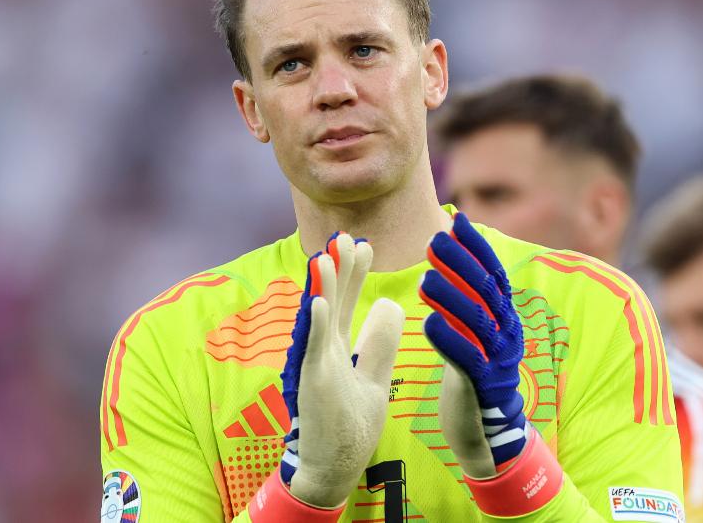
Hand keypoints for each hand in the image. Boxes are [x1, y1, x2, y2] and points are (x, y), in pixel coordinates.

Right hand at [280, 232, 403, 506]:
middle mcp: (322, 351)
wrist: (333, 467)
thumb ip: (379, 343)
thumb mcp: (373, 376)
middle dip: (337, 268)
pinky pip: (312, 351)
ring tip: (325, 255)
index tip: (364, 243)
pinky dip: (314, 325)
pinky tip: (317, 300)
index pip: (344, 301)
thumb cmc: (349, 424)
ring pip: (317, 319)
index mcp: (336, 347)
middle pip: (330, 301)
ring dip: (320, 287)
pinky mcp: (313, 385)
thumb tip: (390, 306)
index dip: (353, 273)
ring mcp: (315, 366)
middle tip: (344, 235)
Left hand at [419, 212, 527, 478]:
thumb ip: (465, 294)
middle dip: (461, 263)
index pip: (494, 273)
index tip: (456, 220)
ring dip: (452, 298)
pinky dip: (450, 339)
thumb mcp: (472, 328)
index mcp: (505, 316)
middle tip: (433, 242)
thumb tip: (447, 247)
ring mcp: (498, 359)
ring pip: (478, 322)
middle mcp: (507, 332)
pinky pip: (469, 359)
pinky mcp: (484, 386)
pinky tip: (429, 323)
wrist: (485, 428)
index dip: (476, 246)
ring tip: (426, 278)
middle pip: (486, 291)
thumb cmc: (472, 369)